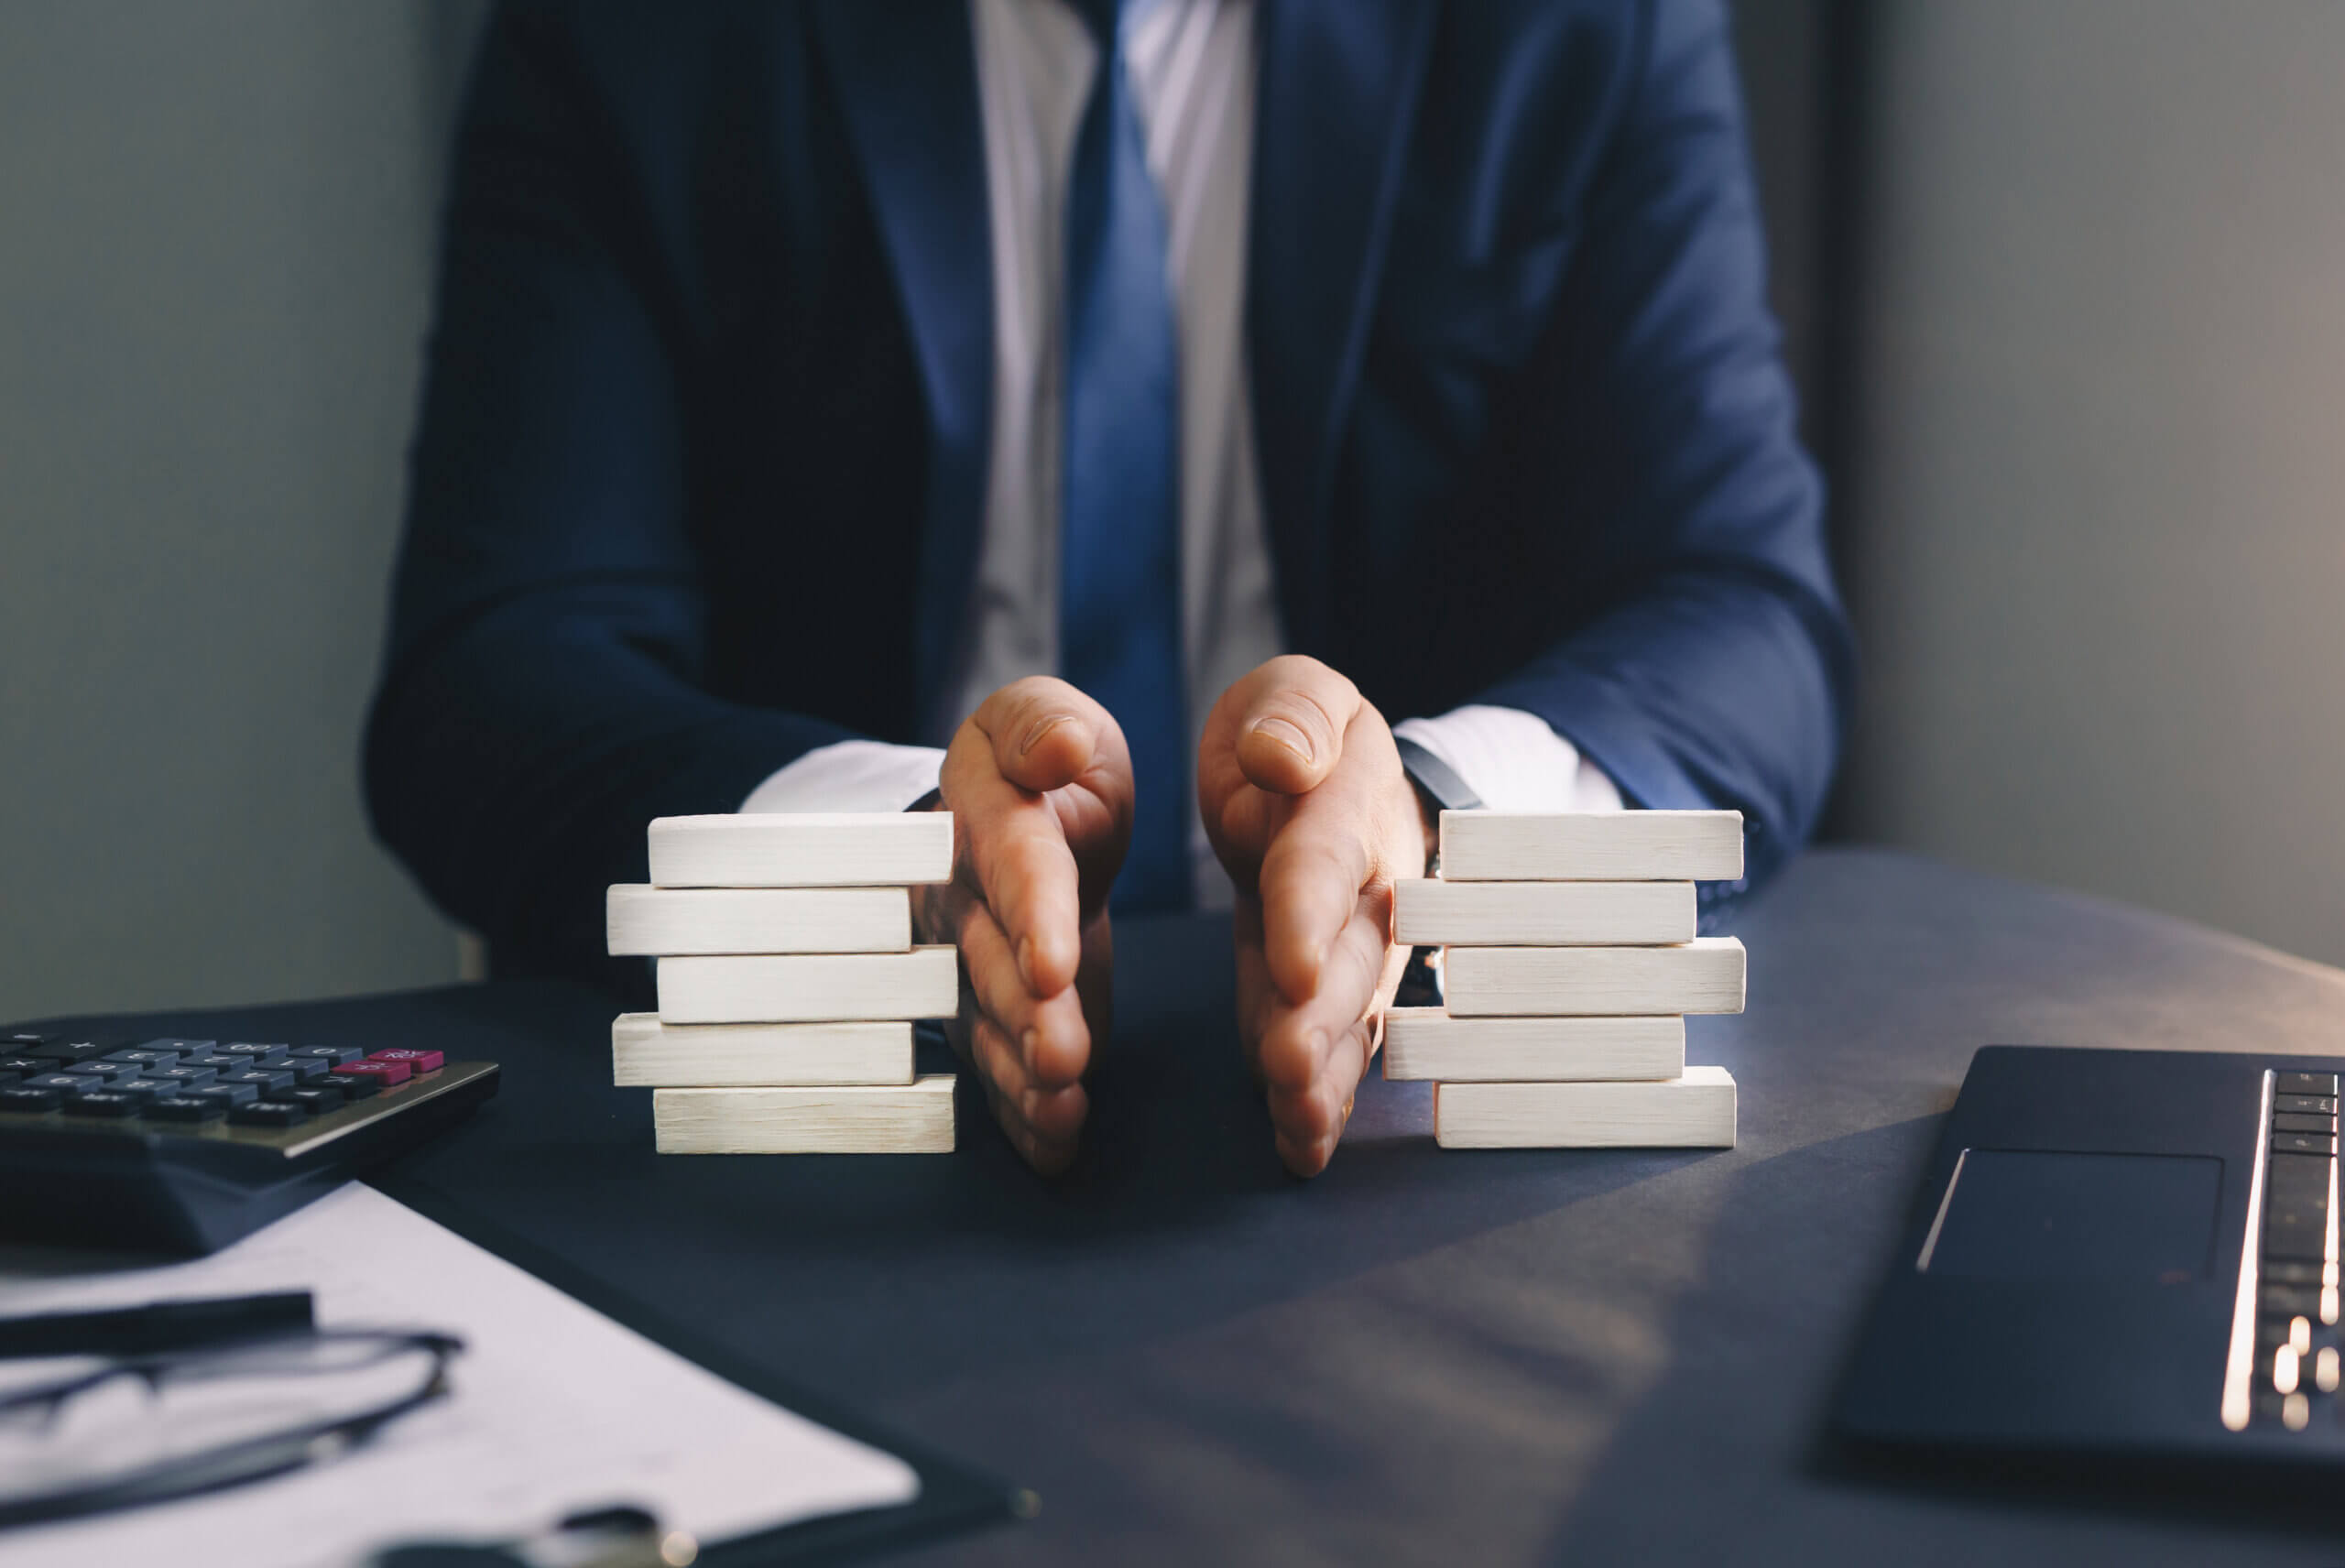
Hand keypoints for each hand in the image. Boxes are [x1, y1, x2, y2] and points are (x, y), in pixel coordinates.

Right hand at [915, 678, 1126, 1173]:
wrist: (1015, 820)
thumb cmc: (1043, 763)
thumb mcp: (1047, 719)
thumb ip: (1047, 725)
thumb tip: (1057, 748)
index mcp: (982, 812)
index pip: (1010, 860)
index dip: (1030, 911)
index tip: (1053, 964)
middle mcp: (958, 895)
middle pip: (988, 958)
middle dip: (1022, 1013)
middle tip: (1060, 1057)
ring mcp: (961, 963)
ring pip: (986, 1023)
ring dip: (1021, 1073)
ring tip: (1062, 1107)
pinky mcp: (984, 1014)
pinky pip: (994, 1067)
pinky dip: (1023, 1115)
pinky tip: (1056, 1147)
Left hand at [1198, 656, 1435, 1176]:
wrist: (1328, 780)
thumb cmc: (1298, 732)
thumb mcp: (1291, 695)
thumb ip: (1292, 717)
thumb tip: (1281, 756)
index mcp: (1347, 806)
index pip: (1324, 863)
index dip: (1309, 913)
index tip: (1294, 969)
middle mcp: (1371, 890)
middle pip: (1350, 960)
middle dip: (1323, 1020)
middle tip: (1291, 1070)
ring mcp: (1360, 952)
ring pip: (1350, 1021)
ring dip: (1327, 1077)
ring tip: (1299, 1128)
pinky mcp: (1331, 998)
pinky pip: (1333, 1049)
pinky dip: (1319, 1101)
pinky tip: (1300, 1147)